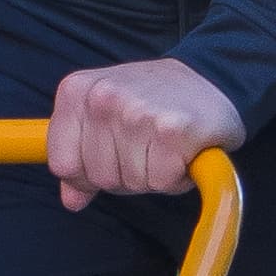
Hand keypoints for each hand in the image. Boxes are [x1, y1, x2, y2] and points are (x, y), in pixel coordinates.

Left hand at [47, 55, 231, 209]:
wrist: (212, 75)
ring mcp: (136, 112)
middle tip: (148, 145)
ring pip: (131, 182)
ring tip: (166, 145)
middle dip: (125, 173)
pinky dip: (176, 177)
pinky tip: (184, 150)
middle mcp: (102, 97)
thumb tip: (72, 199)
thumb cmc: (154, 99)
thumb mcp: (106, 114)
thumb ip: (81, 155)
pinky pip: (161, 182)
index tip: (113, 154)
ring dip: (153, 174)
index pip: (62, 164)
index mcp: (77, 91)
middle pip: (99, 177)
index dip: (88, 173)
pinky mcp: (173, 129)